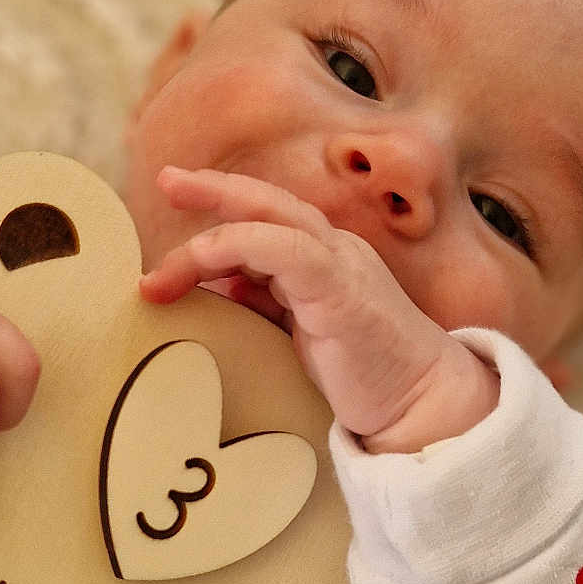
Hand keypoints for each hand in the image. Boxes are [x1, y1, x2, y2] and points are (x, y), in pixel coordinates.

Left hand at [137, 167, 497, 450]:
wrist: (423, 402)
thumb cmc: (366, 374)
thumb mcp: (303, 332)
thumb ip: (268, 301)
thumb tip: (221, 283)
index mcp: (325, 259)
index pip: (268, 221)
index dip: (223, 212)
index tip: (179, 227)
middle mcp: (334, 250)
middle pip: (267, 200)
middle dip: (213, 188)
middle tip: (165, 181)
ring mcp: (340, 263)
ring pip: (268, 219)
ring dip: (208, 237)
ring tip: (159, 271)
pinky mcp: (340, 288)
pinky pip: (284, 248)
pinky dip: (237, 247)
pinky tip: (201, 264)